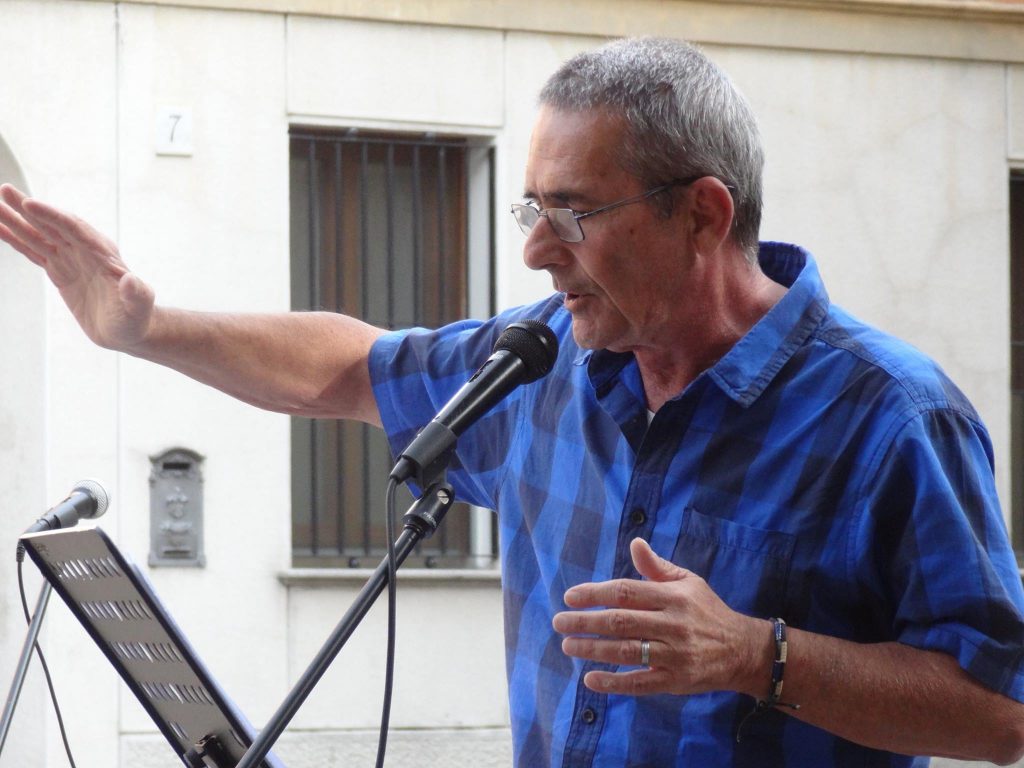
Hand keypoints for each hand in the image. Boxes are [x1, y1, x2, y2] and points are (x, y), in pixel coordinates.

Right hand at [0, 184, 154, 350]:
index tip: (29, 205)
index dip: (52, 216)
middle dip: (29, 209)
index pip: (74, 229)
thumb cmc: (136, 320)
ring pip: (39, 235)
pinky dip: (17, 240)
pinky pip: (34, 251)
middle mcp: (85, 251)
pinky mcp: (60, 270)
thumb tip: (132, 280)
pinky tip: (0, 228)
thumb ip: (137, 294)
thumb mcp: (139, 308)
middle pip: (53, 224)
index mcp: (102, 254)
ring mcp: (71, 259)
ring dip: (17, 221)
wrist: (129, 330)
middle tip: (5, 189)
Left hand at [552, 538, 769, 696]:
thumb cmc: (708, 611)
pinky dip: (613, 683)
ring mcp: (674, 655)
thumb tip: (635, 543)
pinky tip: (590, 679)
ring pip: (626, 652)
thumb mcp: (688, 582)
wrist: (743, 650)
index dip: (595, 594)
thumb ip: (657, 567)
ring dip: (592, 649)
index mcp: (673, 597)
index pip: (626, 592)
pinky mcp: (675, 682)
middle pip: (620, 622)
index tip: (570, 597)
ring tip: (568, 645)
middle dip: (585, 622)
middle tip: (559, 622)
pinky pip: (639, 684)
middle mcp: (673, 625)